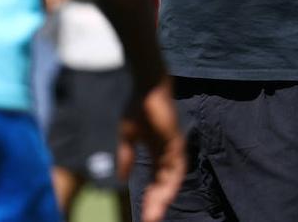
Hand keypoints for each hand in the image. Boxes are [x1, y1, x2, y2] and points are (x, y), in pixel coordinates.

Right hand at [118, 78, 184, 221]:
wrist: (146, 89)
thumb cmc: (137, 109)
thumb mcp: (127, 138)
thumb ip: (126, 158)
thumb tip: (121, 178)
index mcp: (156, 153)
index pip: (155, 182)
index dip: (149, 199)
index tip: (143, 215)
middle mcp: (167, 155)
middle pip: (164, 186)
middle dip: (156, 204)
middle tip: (149, 221)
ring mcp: (174, 150)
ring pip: (171, 182)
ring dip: (163, 199)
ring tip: (153, 215)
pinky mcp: (176, 144)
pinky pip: (176, 169)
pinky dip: (170, 184)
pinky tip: (164, 196)